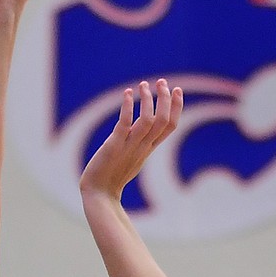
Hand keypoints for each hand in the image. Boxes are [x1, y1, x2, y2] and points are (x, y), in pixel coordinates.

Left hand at [80, 80, 182, 199]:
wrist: (99, 194)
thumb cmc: (112, 177)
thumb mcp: (131, 158)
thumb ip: (138, 143)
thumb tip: (140, 129)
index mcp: (148, 149)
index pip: (170, 126)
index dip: (176, 107)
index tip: (176, 90)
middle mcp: (143, 147)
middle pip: (163, 120)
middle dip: (165, 98)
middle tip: (162, 82)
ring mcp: (129, 147)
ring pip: (148, 120)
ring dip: (148, 99)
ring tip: (144, 85)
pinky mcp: (114, 146)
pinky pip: (125, 124)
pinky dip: (127, 107)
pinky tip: (127, 93)